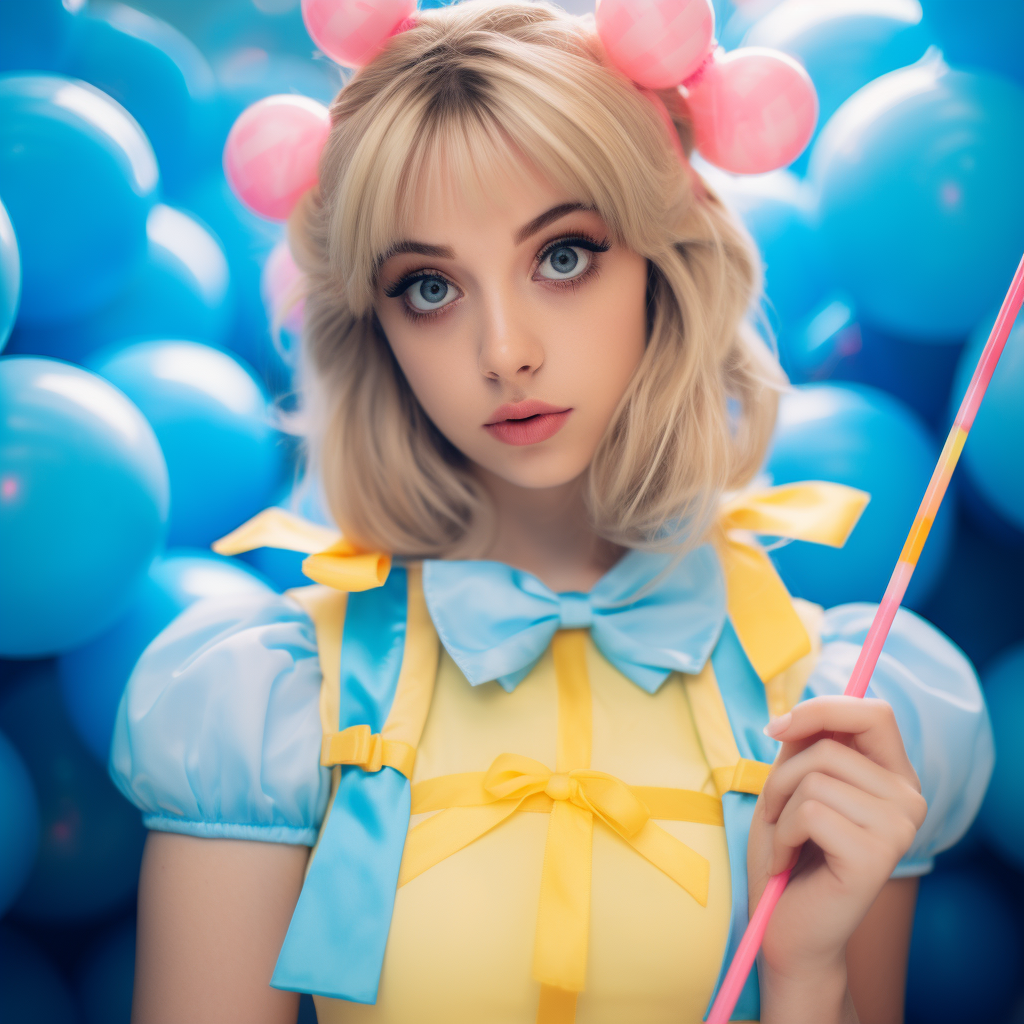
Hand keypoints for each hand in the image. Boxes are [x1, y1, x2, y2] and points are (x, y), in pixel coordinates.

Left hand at [747, 696, 926, 1018]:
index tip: (778, 728)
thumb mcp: (791, 784)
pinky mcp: (876, 856)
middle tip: (776, 812)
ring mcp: (899, 829)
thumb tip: (798, 712)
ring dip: (779, 807)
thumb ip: (804, 745)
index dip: (822, 708)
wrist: (790, 929)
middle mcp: (909, 800)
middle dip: (783, 773)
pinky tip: (788, 862)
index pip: (874, 712)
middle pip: (831, 744)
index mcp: (894, 777)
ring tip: (785, 840)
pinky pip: (809, 812)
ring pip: (815, 777)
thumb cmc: (788, 852)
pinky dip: (782, 834)